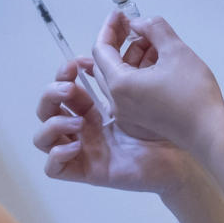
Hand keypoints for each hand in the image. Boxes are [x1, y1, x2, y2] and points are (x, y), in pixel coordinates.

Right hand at [33, 59, 194, 195]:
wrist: (181, 154)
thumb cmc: (163, 124)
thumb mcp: (139, 91)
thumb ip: (120, 69)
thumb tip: (99, 50)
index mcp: (93, 108)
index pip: (64, 89)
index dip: (64, 74)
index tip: (77, 62)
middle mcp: (83, 129)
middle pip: (47, 109)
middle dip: (51, 93)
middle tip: (71, 87)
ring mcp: (83, 151)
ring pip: (42, 139)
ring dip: (52, 123)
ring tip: (79, 120)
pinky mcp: (88, 172)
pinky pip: (53, 169)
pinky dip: (57, 155)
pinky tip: (78, 144)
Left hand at [92, 11, 223, 155]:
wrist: (208, 132)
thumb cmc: (193, 95)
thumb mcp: (175, 50)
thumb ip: (154, 29)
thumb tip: (140, 23)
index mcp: (119, 84)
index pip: (101, 49)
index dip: (110, 28)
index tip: (120, 15)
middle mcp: (116, 101)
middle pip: (107, 63)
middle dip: (120, 41)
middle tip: (136, 26)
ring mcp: (126, 113)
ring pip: (119, 76)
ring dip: (132, 56)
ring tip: (155, 42)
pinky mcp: (137, 118)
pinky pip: (128, 89)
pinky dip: (138, 71)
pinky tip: (157, 60)